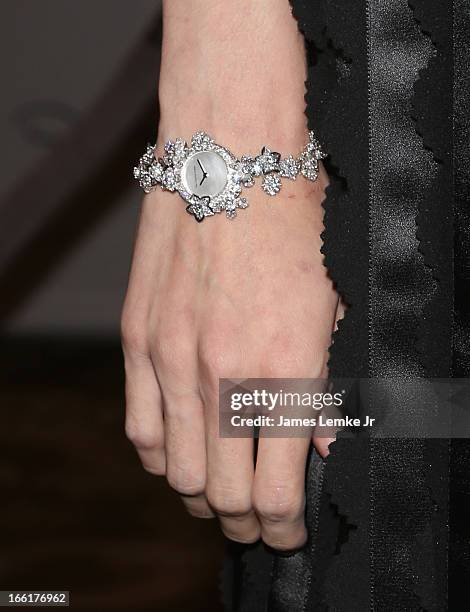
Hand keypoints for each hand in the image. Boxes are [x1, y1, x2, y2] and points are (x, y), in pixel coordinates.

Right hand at [121, 0, 339, 549]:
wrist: (231, 157)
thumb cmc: (291, 223)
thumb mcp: (333, 309)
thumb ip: (324, 388)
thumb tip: (319, 445)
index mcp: (285, 373)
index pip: (278, 491)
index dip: (284, 526)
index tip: (288, 530)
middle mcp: (223, 377)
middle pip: (225, 492)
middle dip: (246, 520)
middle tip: (257, 519)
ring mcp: (173, 360)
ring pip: (177, 471)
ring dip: (201, 494)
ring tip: (218, 492)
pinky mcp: (139, 340)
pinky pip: (139, 428)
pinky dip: (160, 456)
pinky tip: (178, 454)